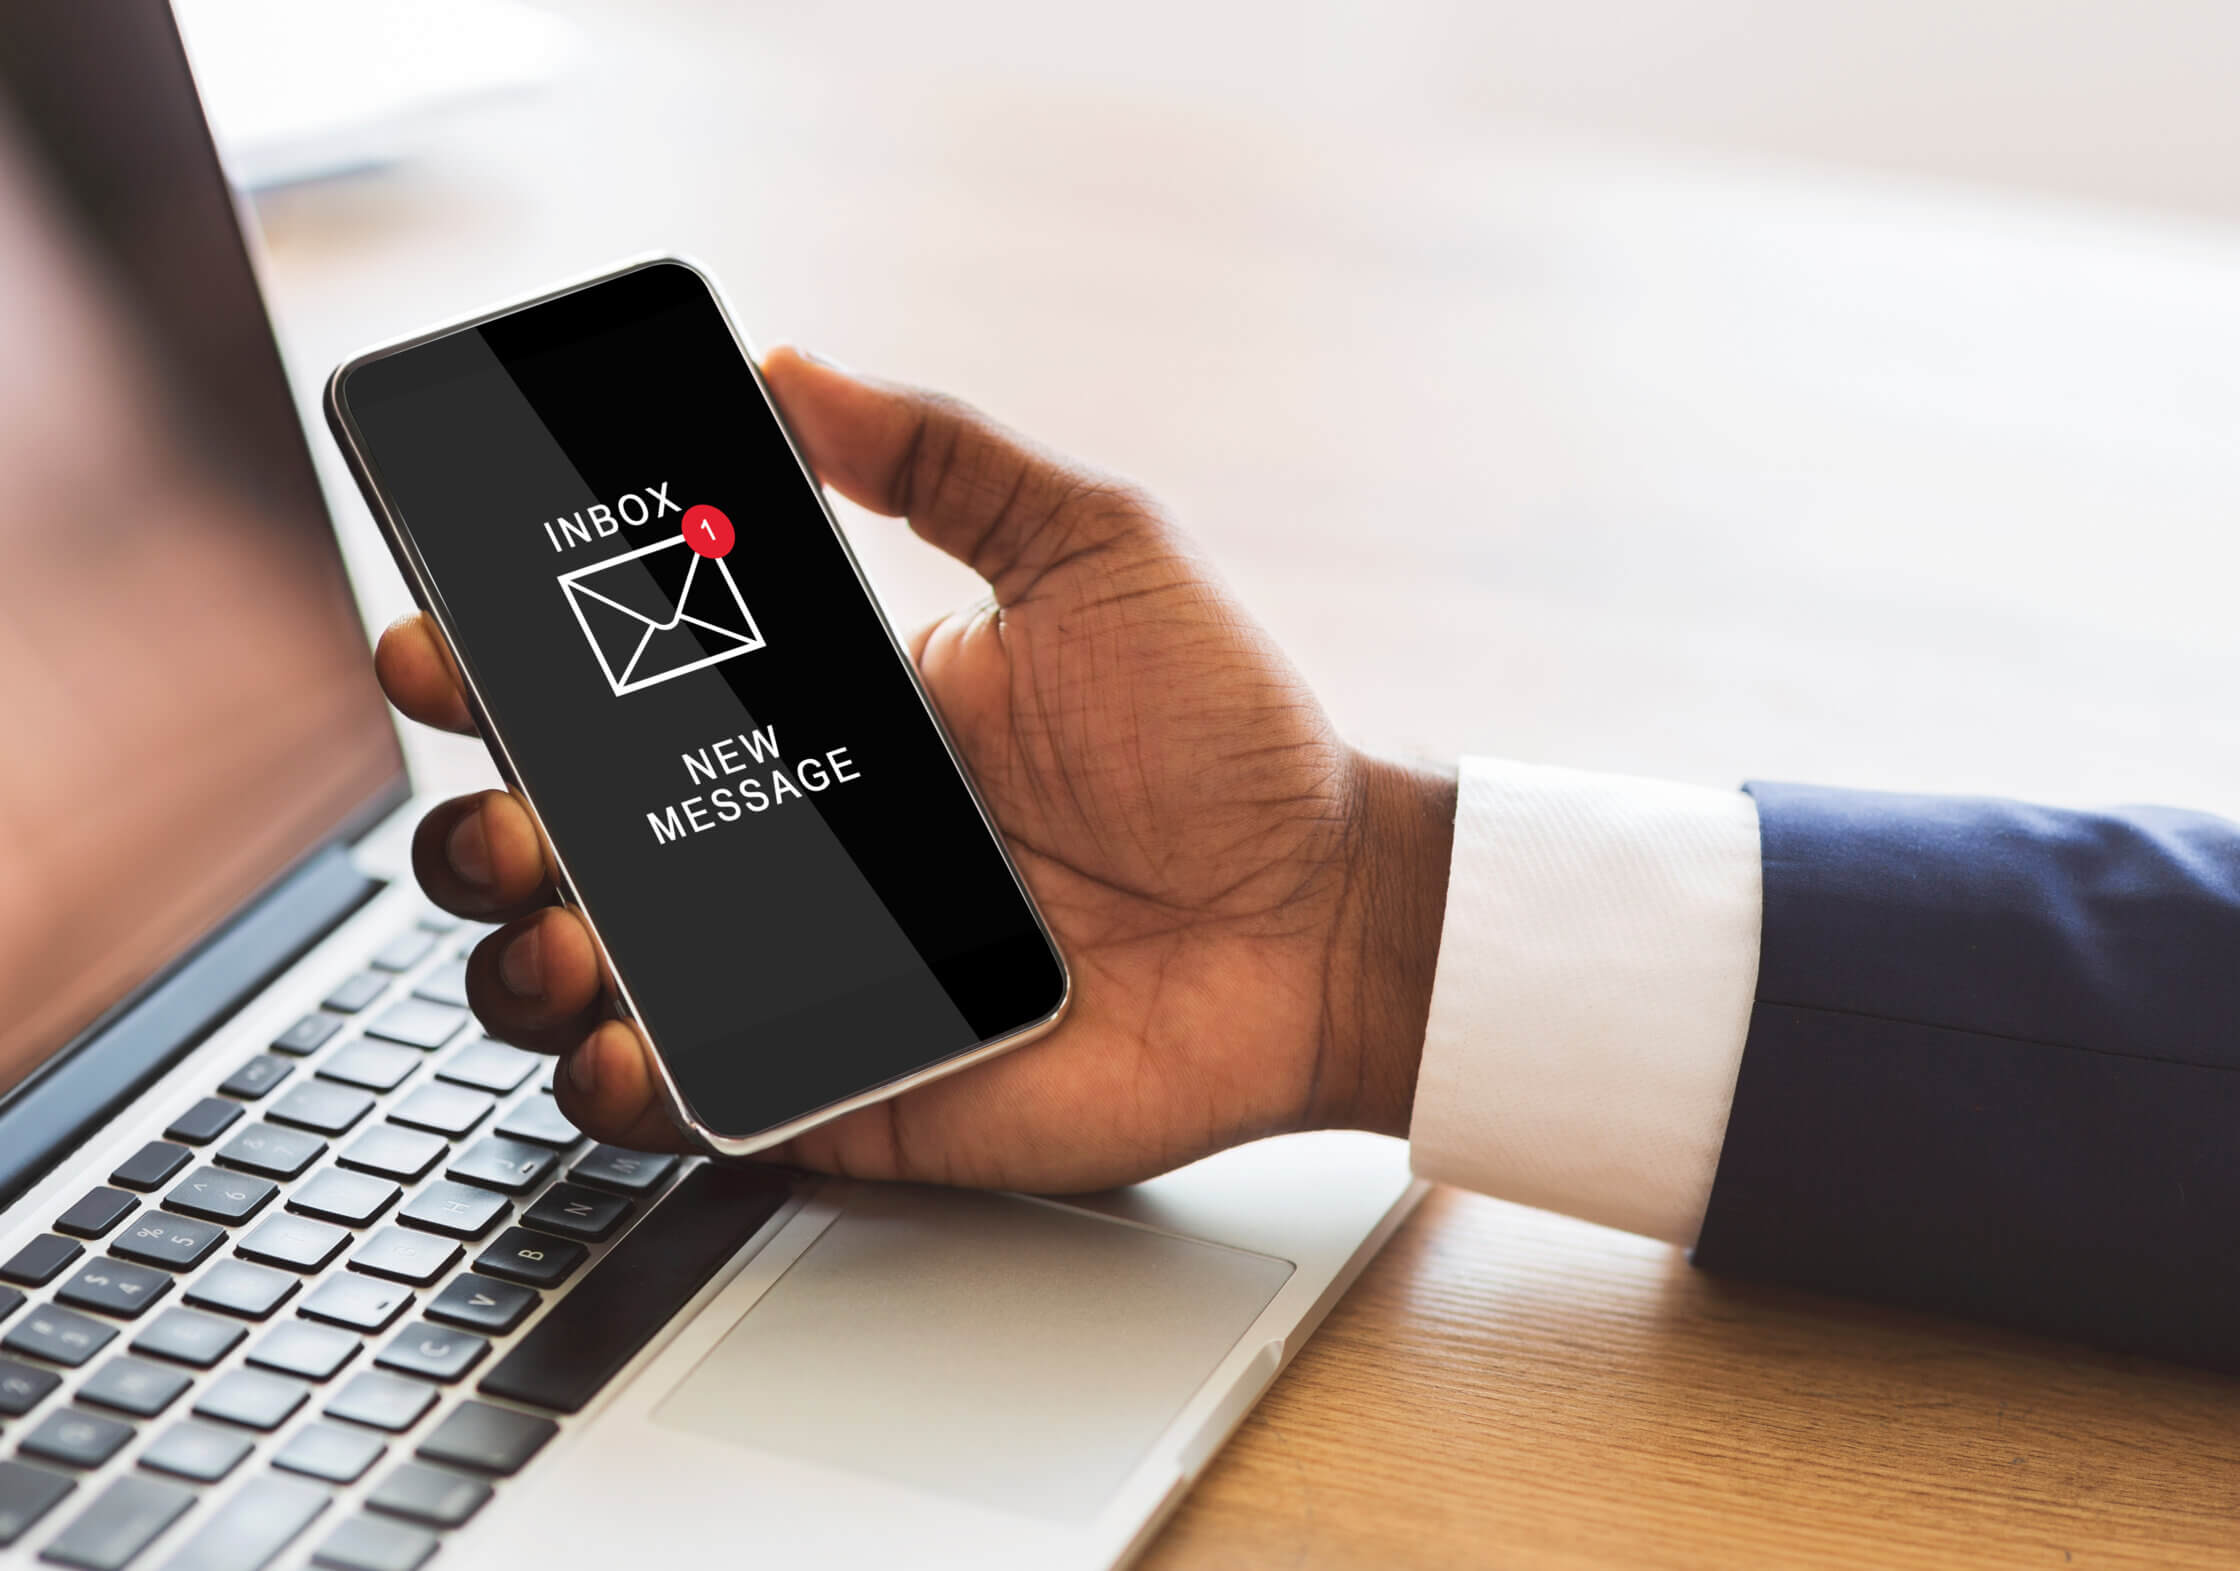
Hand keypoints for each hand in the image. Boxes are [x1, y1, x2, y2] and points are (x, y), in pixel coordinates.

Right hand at [376, 349, 1453, 1190]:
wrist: (1324, 918)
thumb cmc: (1227, 741)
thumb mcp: (1093, 556)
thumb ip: (946, 461)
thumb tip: (793, 366)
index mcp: (824, 722)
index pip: (620, 696)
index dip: (505, 671)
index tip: (448, 641)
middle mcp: (791, 850)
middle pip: (568, 848)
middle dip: (484, 830)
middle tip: (514, 814)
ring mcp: (810, 976)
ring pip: (596, 983)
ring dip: (528, 960)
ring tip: (567, 930)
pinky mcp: (851, 1091)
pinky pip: (697, 1108)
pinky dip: (624, 1095)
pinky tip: (621, 1054)